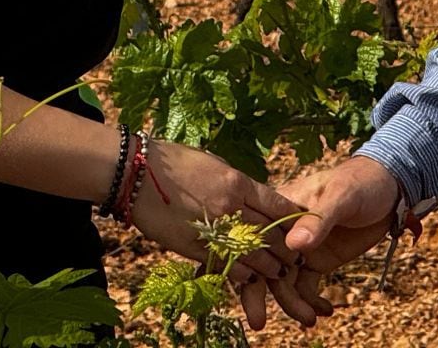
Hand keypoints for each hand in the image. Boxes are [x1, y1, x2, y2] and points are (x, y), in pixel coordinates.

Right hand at [126, 142, 309, 325]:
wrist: (135, 174)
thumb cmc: (171, 162)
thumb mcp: (210, 162)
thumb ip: (233, 180)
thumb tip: (249, 192)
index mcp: (236, 181)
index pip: (277, 204)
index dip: (293, 218)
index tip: (303, 226)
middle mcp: (230, 207)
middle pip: (271, 233)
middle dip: (287, 246)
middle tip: (297, 255)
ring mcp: (214, 229)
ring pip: (254, 254)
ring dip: (270, 265)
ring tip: (279, 271)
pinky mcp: (196, 248)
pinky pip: (228, 265)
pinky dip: (243, 274)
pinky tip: (251, 277)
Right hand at [236, 160, 399, 327]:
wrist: (388, 189)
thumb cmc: (360, 183)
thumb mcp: (342, 196)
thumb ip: (318, 220)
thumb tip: (293, 245)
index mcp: (280, 208)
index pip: (256, 238)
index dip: (245, 263)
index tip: (244, 288)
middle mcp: (284, 231)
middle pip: (264, 264)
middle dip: (259, 294)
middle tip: (258, 323)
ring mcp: (301, 247)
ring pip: (285, 281)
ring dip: (292, 304)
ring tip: (309, 320)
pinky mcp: (318, 260)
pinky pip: (307, 287)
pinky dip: (312, 302)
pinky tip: (325, 312)